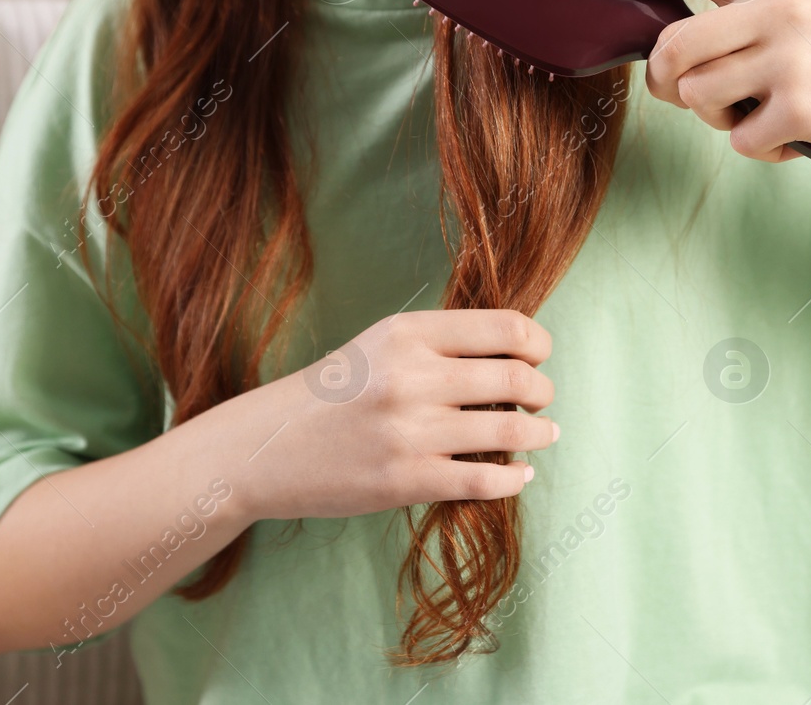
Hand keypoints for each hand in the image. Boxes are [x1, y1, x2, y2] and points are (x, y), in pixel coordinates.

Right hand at [229, 309, 557, 521]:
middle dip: (542, 391)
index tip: (539, 357)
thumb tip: (516, 354)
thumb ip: (440, 343)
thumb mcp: (380, 345)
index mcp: (408, 332)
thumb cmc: (333, 393)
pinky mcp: (406, 480)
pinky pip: (485, 481)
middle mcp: (412, 376)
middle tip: (542, 399)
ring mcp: (410, 431)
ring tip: (543, 434)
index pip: (507, 329)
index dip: (539, 345)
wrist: (266, 448)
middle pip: (517, 379)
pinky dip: (515, 478)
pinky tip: (519, 475)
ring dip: (538, 433)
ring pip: (510, 431)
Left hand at [542, 0, 810, 162]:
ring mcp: (788, 51)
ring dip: (722, 118)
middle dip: (671, 85)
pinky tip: (801, 131)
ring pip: (695, 101)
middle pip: (667, 53)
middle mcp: (773, 0)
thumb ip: (742, 15)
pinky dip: (761, 147)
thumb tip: (667, 60)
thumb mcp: (806, 5)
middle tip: (706, 95)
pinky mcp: (801, 103)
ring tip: (772, 108)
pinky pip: (737, 140)